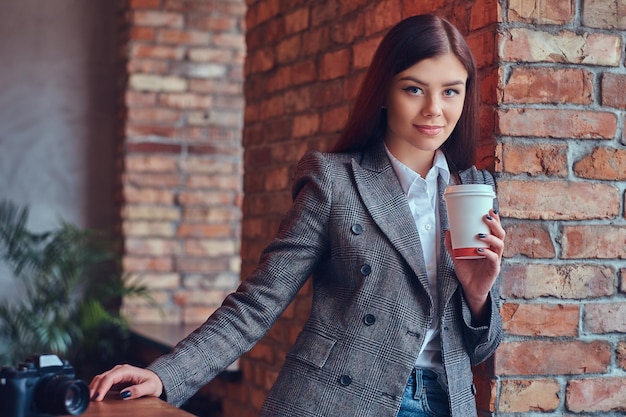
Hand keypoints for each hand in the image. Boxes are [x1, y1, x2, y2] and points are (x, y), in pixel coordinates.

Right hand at [89, 364, 162, 400]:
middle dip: (94, 388)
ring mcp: (116, 374)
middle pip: (102, 377)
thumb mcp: (149, 387)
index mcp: (126, 370)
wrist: (156, 379)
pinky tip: (93, 396)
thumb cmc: (153, 382)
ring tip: (88, 399)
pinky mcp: (114, 379)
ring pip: (100, 379)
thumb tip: (125, 394)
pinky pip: (102, 382)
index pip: (110, 377)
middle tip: (89, 401)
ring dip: (93, 388)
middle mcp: (119, 370)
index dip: (102, 387)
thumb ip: (138, 390)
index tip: (97, 398)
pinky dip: (96, 388)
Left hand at [444, 208, 504, 323]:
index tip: (490, 209)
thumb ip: (452, 245)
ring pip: (499, 245)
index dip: (495, 220)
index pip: (496, 230)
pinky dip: (488, 253)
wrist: (469, 289)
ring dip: (491, 237)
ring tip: (480, 234)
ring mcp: (496, 260)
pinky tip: (479, 250)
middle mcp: (494, 251)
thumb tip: (447, 230)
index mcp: (489, 245)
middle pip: (501, 235)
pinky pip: (494, 260)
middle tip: (485, 217)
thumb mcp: (457, 256)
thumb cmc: (467, 271)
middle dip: (495, 225)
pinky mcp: (494, 270)